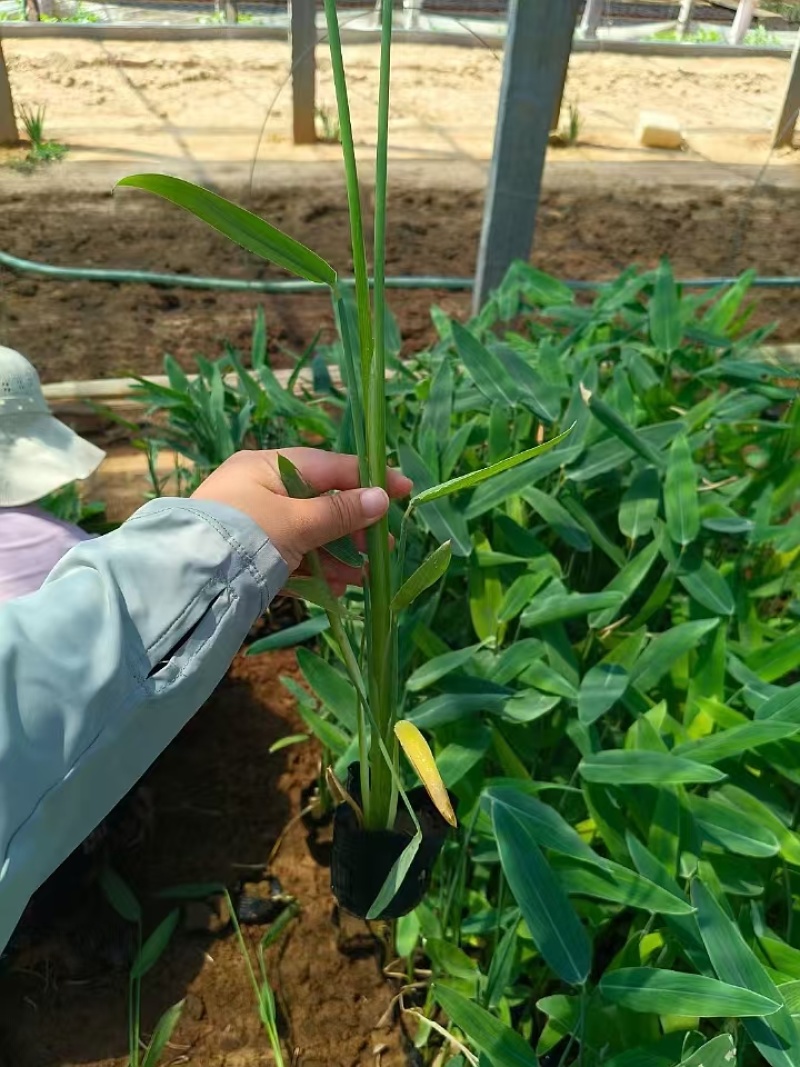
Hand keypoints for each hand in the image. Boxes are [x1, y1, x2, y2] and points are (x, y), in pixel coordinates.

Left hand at [191, 448, 411, 589]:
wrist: (186, 580)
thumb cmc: (244, 536)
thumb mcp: (297, 522)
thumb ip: (340, 512)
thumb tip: (381, 498)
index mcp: (269, 466)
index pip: (331, 466)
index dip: (370, 480)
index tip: (404, 491)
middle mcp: (260, 489)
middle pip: (321, 503)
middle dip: (353, 528)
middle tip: (380, 549)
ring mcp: (254, 523)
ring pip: (308, 534)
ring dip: (337, 555)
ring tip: (362, 577)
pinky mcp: (248, 555)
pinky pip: (291, 557)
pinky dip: (314, 571)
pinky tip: (337, 589)